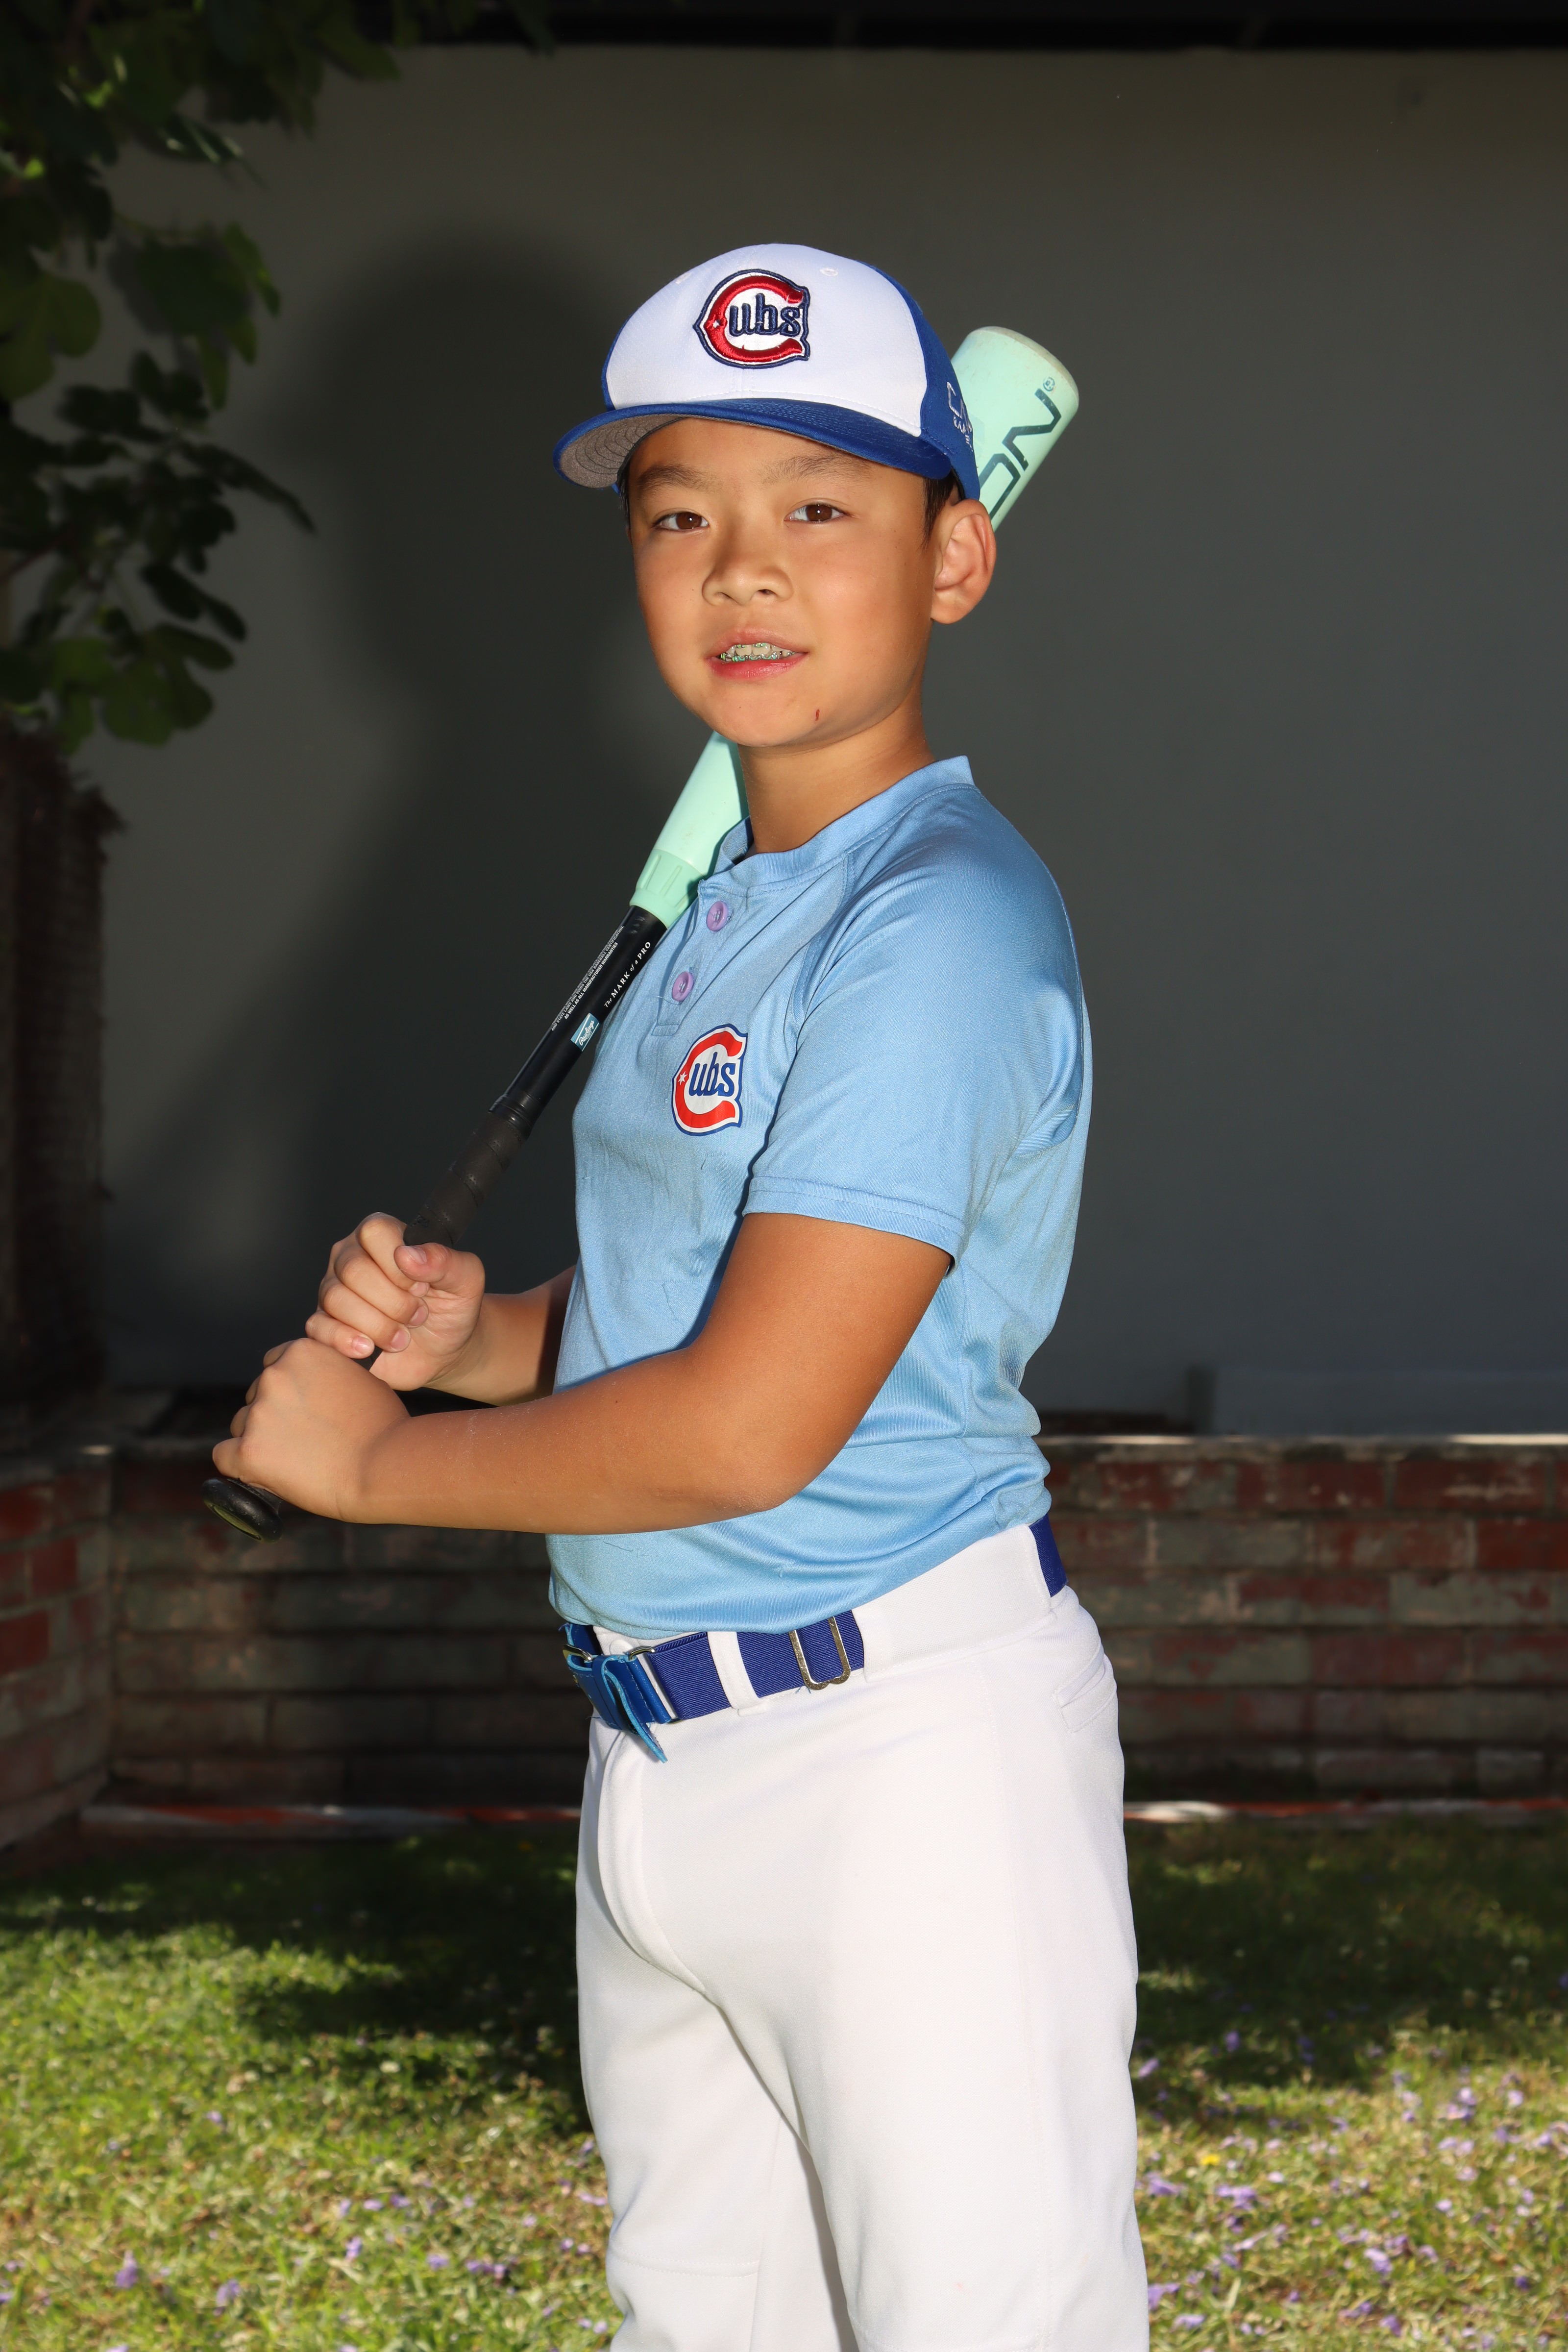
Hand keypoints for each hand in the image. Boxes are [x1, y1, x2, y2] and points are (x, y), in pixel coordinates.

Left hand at [212, 1336, 408, 1519]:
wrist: (385, 1467)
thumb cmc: (383, 1427)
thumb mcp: (359, 1378)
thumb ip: (327, 1374)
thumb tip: (313, 1386)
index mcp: (301, 1352)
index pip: (274, 1365)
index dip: (287, 1389)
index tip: (302, 1408)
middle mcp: (273, 1376)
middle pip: (255, 1395)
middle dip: (273, 1414)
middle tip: (304, 1439)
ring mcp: (258, 1414)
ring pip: (241, 1425)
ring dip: (260, 1439)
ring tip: (296, 1459)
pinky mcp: (248, 1452)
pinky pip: (224, 1456)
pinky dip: (240, 1466)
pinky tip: (265, 1473)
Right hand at [307, 1212, 486, 1391]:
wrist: (444, 1351)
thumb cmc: (452, 1308)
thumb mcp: (465, 1280)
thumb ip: (445, 1260)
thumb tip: (409, 1255)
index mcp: (382, 1235)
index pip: (375, 1232)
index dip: (400, 1265)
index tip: (422, 1286)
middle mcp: (350, 1257)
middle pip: (354, 1270)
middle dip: (395, 1302)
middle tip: (417, 1315)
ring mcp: (333, 1290)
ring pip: (336, 1300)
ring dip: (378, 1326)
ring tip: (402, 1336)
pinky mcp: (325, 1324)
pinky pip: (318, 1327)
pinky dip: (346, 1341)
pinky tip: (370, 1348)